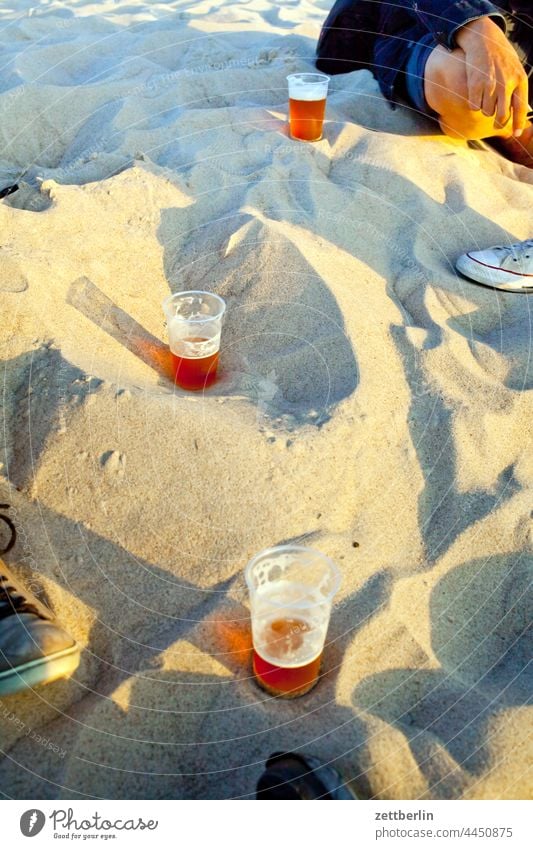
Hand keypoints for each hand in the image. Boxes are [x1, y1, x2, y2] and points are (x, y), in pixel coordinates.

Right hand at [456, 16, 528, 136]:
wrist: (483, 39)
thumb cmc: (500, 57)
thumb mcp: (514, 70)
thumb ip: (516, 89)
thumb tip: (515, 114)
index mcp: (519, 79)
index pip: (520, 108)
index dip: (519, 123)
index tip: (517, 134)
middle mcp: (506, 83)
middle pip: (502, 115)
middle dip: (498, 122)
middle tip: (496, 122)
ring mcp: (490, 84)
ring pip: (487, 112)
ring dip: (485, 109)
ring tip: (485, 97)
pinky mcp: (475, 84)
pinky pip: (474, 106)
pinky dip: (474, 104)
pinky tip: (475, 94)